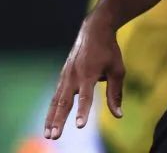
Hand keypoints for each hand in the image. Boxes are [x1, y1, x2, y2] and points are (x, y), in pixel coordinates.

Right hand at [43, 14, 124, 139]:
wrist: (94, 29)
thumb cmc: (109, 50)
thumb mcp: (117, 70)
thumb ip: (115, 94)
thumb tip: (119, 115)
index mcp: (88, 73)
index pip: (85, 96)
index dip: (83, 111)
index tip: (79, 125)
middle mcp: (74, 75)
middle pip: (65, 101)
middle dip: (59, 120)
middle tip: (54, 137)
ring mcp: (66, 74)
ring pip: (56, 100)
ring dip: (51, 118)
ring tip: (48, 134)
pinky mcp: (63, 75)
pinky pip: (56, 95)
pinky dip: (52, 109)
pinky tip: (49, 122)